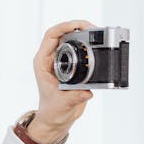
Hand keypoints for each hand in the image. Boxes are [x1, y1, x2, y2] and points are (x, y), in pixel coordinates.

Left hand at [27, 19, 95, 143]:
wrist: (57, 117)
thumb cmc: (53, 110)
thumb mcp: (62, 103)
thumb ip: (73, 97)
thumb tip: (86, 92)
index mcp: (42, 62)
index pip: (51, 36)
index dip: (65, 27)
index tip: (79, 26)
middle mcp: (51, 58)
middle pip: (64, 34)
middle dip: (79, 28)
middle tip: (96, 29)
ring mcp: (62, 61)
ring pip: (73, 40)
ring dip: (87, 35)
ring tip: (100, 35)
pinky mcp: (73, 66)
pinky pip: (82, 50)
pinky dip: (91, 46)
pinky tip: (101, 46)